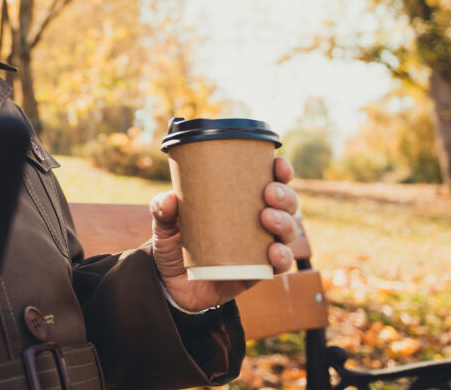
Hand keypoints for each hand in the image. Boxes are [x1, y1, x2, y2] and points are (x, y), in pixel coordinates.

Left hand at [149, 157, 299, 311]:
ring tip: (268, 218)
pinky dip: (283, 256)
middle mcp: (256, 221)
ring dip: (286, 222)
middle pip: (285, 204)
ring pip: (288, 231)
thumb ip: (162, 210)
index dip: (280, 171)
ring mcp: (260, 247)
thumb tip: (168, 199)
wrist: (171, 285)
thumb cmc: (174, 245)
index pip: (268, 180)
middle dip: (285, 196)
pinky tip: (274, 251)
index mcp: (238, 201)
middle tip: (269, 193)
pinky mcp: (259, 272)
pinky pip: (280, 264)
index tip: (277, 164)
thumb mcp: (164, 225)